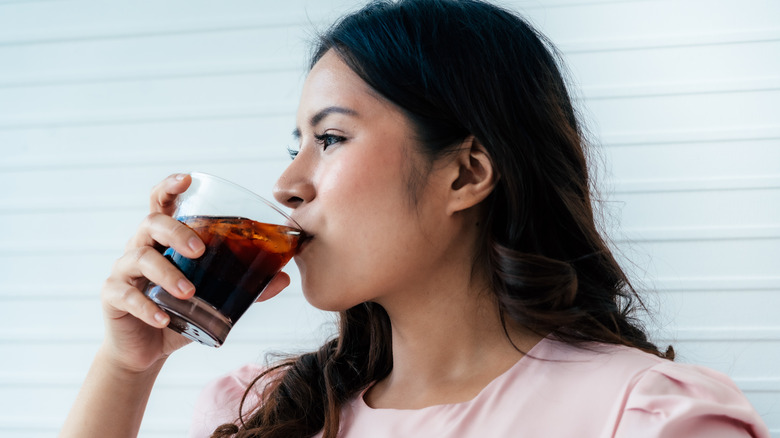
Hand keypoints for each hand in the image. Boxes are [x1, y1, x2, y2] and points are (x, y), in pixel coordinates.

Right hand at [98, 173, 290, 371]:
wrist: (148, 350)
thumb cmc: (180, 313)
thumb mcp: (214, 299)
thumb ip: (246, 287)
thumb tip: (283, 278)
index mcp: (165, 240)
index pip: (162, 203)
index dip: (170, 187)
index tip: (187, 179)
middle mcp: (142, 247)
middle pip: (151, 223)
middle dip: (176, 232)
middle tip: (199, 251)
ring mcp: (124, 271)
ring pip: (139, 258)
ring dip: (167, 273)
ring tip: (189, 293)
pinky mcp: (112, 296)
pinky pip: (126, 294)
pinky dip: (146, 307)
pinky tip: (164, 319)